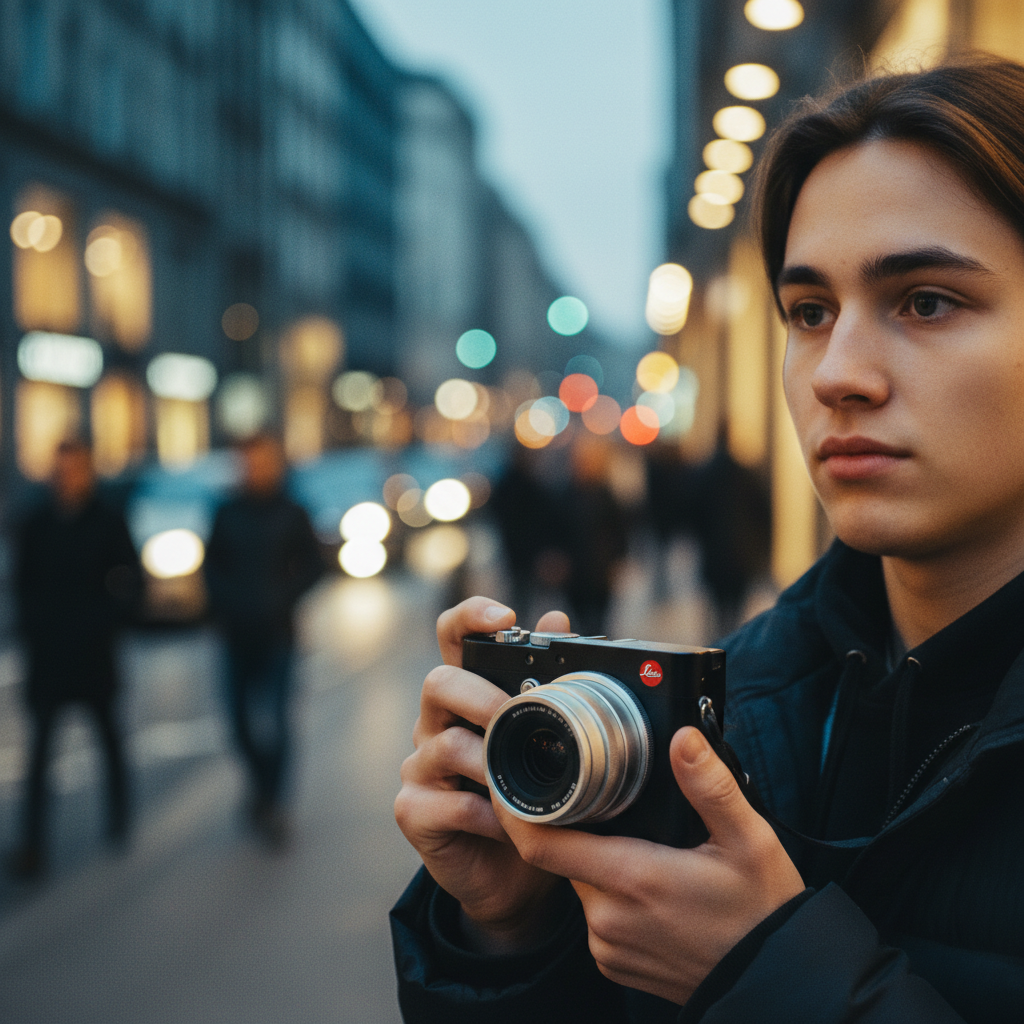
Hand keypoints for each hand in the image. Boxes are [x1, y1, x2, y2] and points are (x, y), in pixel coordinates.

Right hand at [395, 596, 572, 951]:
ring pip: (443, 745)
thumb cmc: (530, 794)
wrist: (516, 874)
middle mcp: (435, 722)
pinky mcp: (414, 811)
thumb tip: (558, 617)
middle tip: (514, 716)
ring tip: (522, 783)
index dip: (470, 617)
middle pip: (437, 682)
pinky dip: (488, 816)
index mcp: (466, 694)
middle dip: (479, 695)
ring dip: (490, 764)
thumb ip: (547, 680)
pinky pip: (449, 805)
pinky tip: (511, 827)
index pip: (452, 637)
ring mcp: (420, 767)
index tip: (504, 615)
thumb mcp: (545, 738)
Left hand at [494, 725, 804, 1004]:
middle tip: (607, 804)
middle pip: (563, 856)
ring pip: (579, 883)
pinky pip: (593, 915)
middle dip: (578, 827)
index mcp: (631, 879)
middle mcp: (608, 918)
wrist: (777, 982)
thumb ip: (710, 785)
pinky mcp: (614, 963)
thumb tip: (683, 737)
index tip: (507, 784)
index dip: (515, 813)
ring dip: (595, 860)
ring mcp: (608, 946)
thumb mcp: (749, 839)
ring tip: (639, 844)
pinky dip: (607, 893)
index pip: (543, 844)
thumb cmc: (762, 911)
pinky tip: (645, 884)